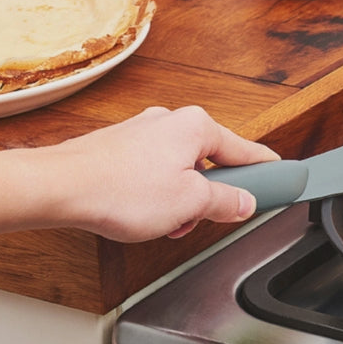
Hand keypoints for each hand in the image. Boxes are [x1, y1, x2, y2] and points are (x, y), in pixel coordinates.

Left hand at [52, 105, 278, 240]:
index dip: (266, 170)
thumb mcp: (189, 204)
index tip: (283, 179)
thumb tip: (243, 202)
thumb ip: (224, 203)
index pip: (245, 150)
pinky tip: (140, 215)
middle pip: (210, 162)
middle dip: (208, 196)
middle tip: (203, 219)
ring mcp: (142, 133)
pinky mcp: (119, 149)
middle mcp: (170, 121)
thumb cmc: (119, 189)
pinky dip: (154, 195)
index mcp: (196, 126)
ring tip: (162, 222)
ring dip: (179, 200)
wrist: (58, 188)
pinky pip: (152, 173)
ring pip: (179, 170)